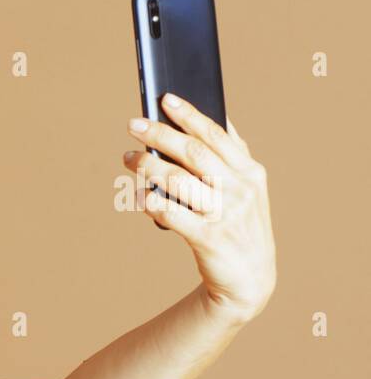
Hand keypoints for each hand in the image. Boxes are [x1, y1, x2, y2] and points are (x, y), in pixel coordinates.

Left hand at [123, 94, 275, 323]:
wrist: (250, 280)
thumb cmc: (238, 227)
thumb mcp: (246, 190)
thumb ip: (231, 157)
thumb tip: (211, 117)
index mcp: (250, 172)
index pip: (216, 135)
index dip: (189, 115)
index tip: (165, 99)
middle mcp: (240, 190)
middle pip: (195, 153)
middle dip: (161, 135)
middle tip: (133, 124)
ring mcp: (225, 214)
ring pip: (179, 180)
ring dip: (149, 165)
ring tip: (128, 158)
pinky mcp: (208, 239)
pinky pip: (172, 214)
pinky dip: (152, 201)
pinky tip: (138, 195)